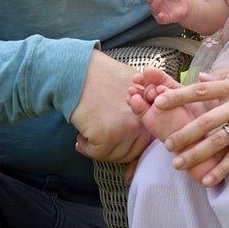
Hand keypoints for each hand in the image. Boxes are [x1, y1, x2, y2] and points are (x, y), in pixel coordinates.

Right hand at [70, 49, 153, 163]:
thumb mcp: (132, 85)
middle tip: (99, 141)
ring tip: (88, 135)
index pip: (145, 141)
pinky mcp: (108, 135)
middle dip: (113, 149)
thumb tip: (138, 128)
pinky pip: (98, 153)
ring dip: (99, 149)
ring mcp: (126, 129)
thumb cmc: (102, 76)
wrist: (79, 72)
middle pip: (132, 151)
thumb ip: (140, 105)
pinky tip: (80, 136)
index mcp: (148, 111)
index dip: (128, 144)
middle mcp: (141, 121)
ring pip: (115, 155)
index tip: (114, 143)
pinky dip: (86, 147)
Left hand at [145, 65, 228, 185]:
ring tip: (178, 164)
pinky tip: (208, 179)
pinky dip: (223, 168)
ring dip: (196, 153)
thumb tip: (202, 78)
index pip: (202, 90)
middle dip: (184, 134)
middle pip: (206, 120)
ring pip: (219, 140)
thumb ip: (227, 76)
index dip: (179, 97)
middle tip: (165, 145)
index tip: (159, 102)